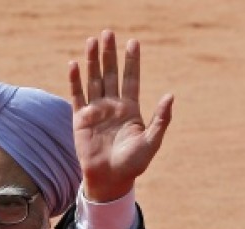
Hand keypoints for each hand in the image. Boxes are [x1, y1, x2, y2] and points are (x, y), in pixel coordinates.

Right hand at [68, 30, 172, 202]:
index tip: (133, 42)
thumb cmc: (133, 164)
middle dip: (109, 54)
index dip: (132, 61)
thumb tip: (170, 95)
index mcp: (130, 109)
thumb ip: (161, 119)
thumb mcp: (151, 142)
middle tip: (108, 33)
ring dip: (92, 61)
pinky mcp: (80, 119)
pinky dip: (75, 81)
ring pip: (94, 80)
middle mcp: (112, 106)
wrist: (111, 179)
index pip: (131, 79)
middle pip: (111, 74)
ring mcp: (96, 111)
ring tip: (92, 41)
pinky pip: (77, 96)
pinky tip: (74, 64)